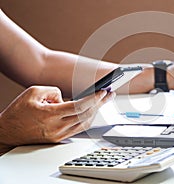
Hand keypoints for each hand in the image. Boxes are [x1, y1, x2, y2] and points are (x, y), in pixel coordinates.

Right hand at [0, 85, 114, 153]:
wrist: (8, 132)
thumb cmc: (18, 112)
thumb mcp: (33, 92)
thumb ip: (53, 91)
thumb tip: (66, 97)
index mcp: (51, 114)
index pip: (79, 106)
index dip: (93, 99)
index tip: (102, 92)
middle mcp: (57, 127)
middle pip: (86, 115)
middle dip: (100, 103)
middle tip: (108, 95)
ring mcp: (59, 135)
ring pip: (84, 123)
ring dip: (96, 112)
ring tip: (103, 101)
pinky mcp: (59, 139)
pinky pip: (78, 129)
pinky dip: (87, 119)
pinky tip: (92, 112)